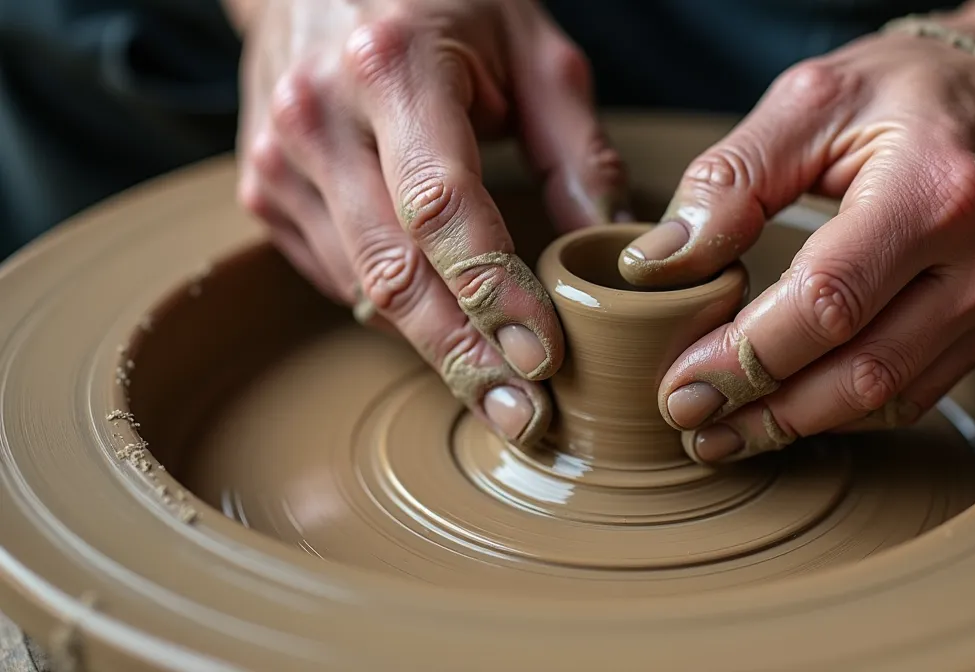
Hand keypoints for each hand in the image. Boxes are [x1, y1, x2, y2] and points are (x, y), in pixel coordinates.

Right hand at [234, 0, 627, 446]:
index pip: (443, 208)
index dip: (494, 293)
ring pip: (363, 291)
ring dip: (435, 350)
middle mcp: (318, 118)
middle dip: (466, 357)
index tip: (545, 357)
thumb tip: (617, 243)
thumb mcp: (530, 47)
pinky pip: (338, 278)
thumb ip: (576, 144)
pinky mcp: (266, 192)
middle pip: (395, 273)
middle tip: (527, 417)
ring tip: (502, 395)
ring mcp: (280, 161)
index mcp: (392, 68)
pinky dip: (396, 314)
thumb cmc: (441, 0)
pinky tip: (446, 333)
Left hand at [623, 20, 974, 462]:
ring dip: (796, 424)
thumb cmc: (908, 90)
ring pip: (886, 398)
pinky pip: (912, 395)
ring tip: (723, 430)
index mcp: (933, 190)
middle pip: (859, 370)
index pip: (828, 302)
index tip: (680, 384)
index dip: (746, 357)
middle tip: (689, 418)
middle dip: (763, 408)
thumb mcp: (809, 102)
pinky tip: (785, 411)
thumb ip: (728, 181)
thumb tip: (653, 265)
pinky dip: (841, 412)